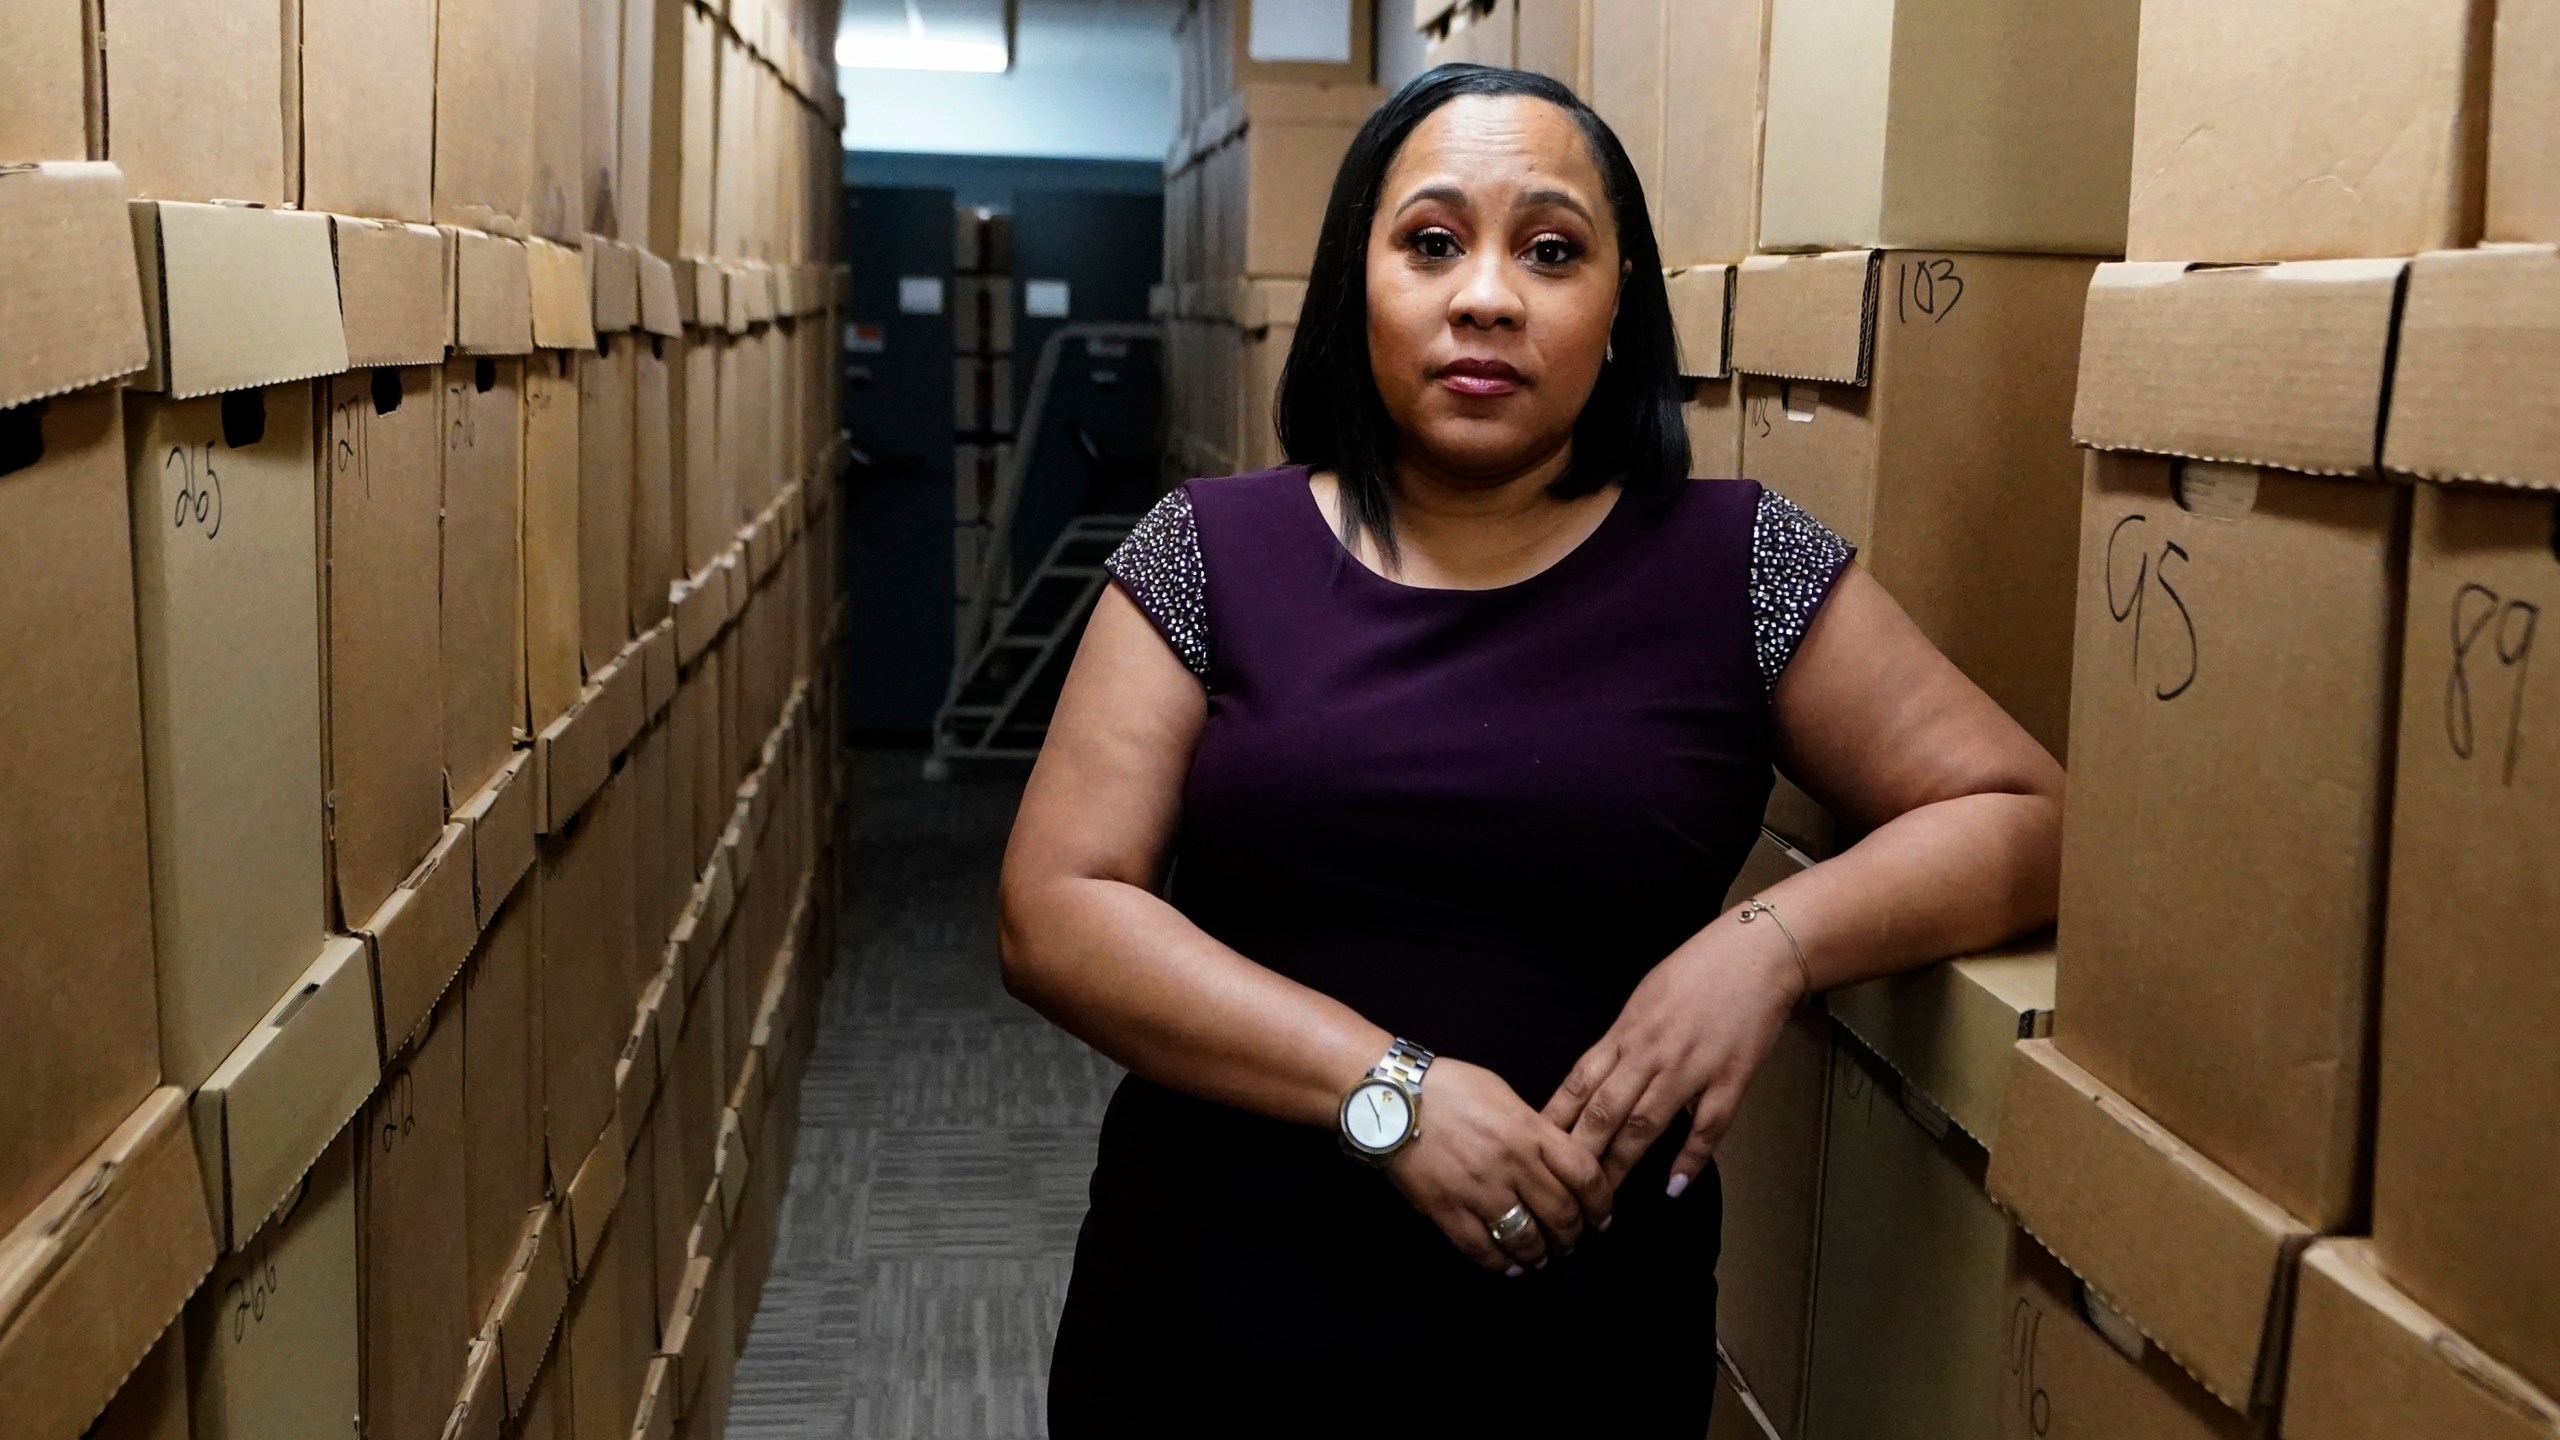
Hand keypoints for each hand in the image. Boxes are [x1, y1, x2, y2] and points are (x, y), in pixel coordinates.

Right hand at [1382, 1058, 1608, 1275]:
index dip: (1601, 1204)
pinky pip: (1482, 1249)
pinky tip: (1510, 1266)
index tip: (1601, 1218)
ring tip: (1542, 1257)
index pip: (1585, 1176)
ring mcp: (1479, 1191)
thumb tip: (1553, 1158)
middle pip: (1561, 1214)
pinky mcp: (1448, 1210)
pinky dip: (1502, 1264)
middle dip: (1572, 1235)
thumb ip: (1533, 1128)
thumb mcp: (1503, 1094)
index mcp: (1530, 1131)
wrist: (1391, 1097)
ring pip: (1526, 1239)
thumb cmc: (1447, 1087)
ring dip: (1541, 1254)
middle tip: (1571, 1241)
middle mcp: (1512, 1165)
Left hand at [1542, 915, 1804, 1204]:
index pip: (1578, 1084)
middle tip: (1561, 1193)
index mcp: (1626, 1031)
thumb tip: (1599, 1077)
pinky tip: (1673, 1185)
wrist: (1758, 951)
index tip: (1534, 1152)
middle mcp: (1651, 1051)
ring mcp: (1691, 1066)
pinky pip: (1707, 1125)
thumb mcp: (1645, 997)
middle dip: (1579, 1156)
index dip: (1554, 1121)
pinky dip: (1689, 1157)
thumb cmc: (1700, 969)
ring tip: (1603, 1202)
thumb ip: (1622, 1040)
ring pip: (1646, 1123)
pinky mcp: (1731, 1076)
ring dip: (1622, 1165)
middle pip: (1604, 1111)